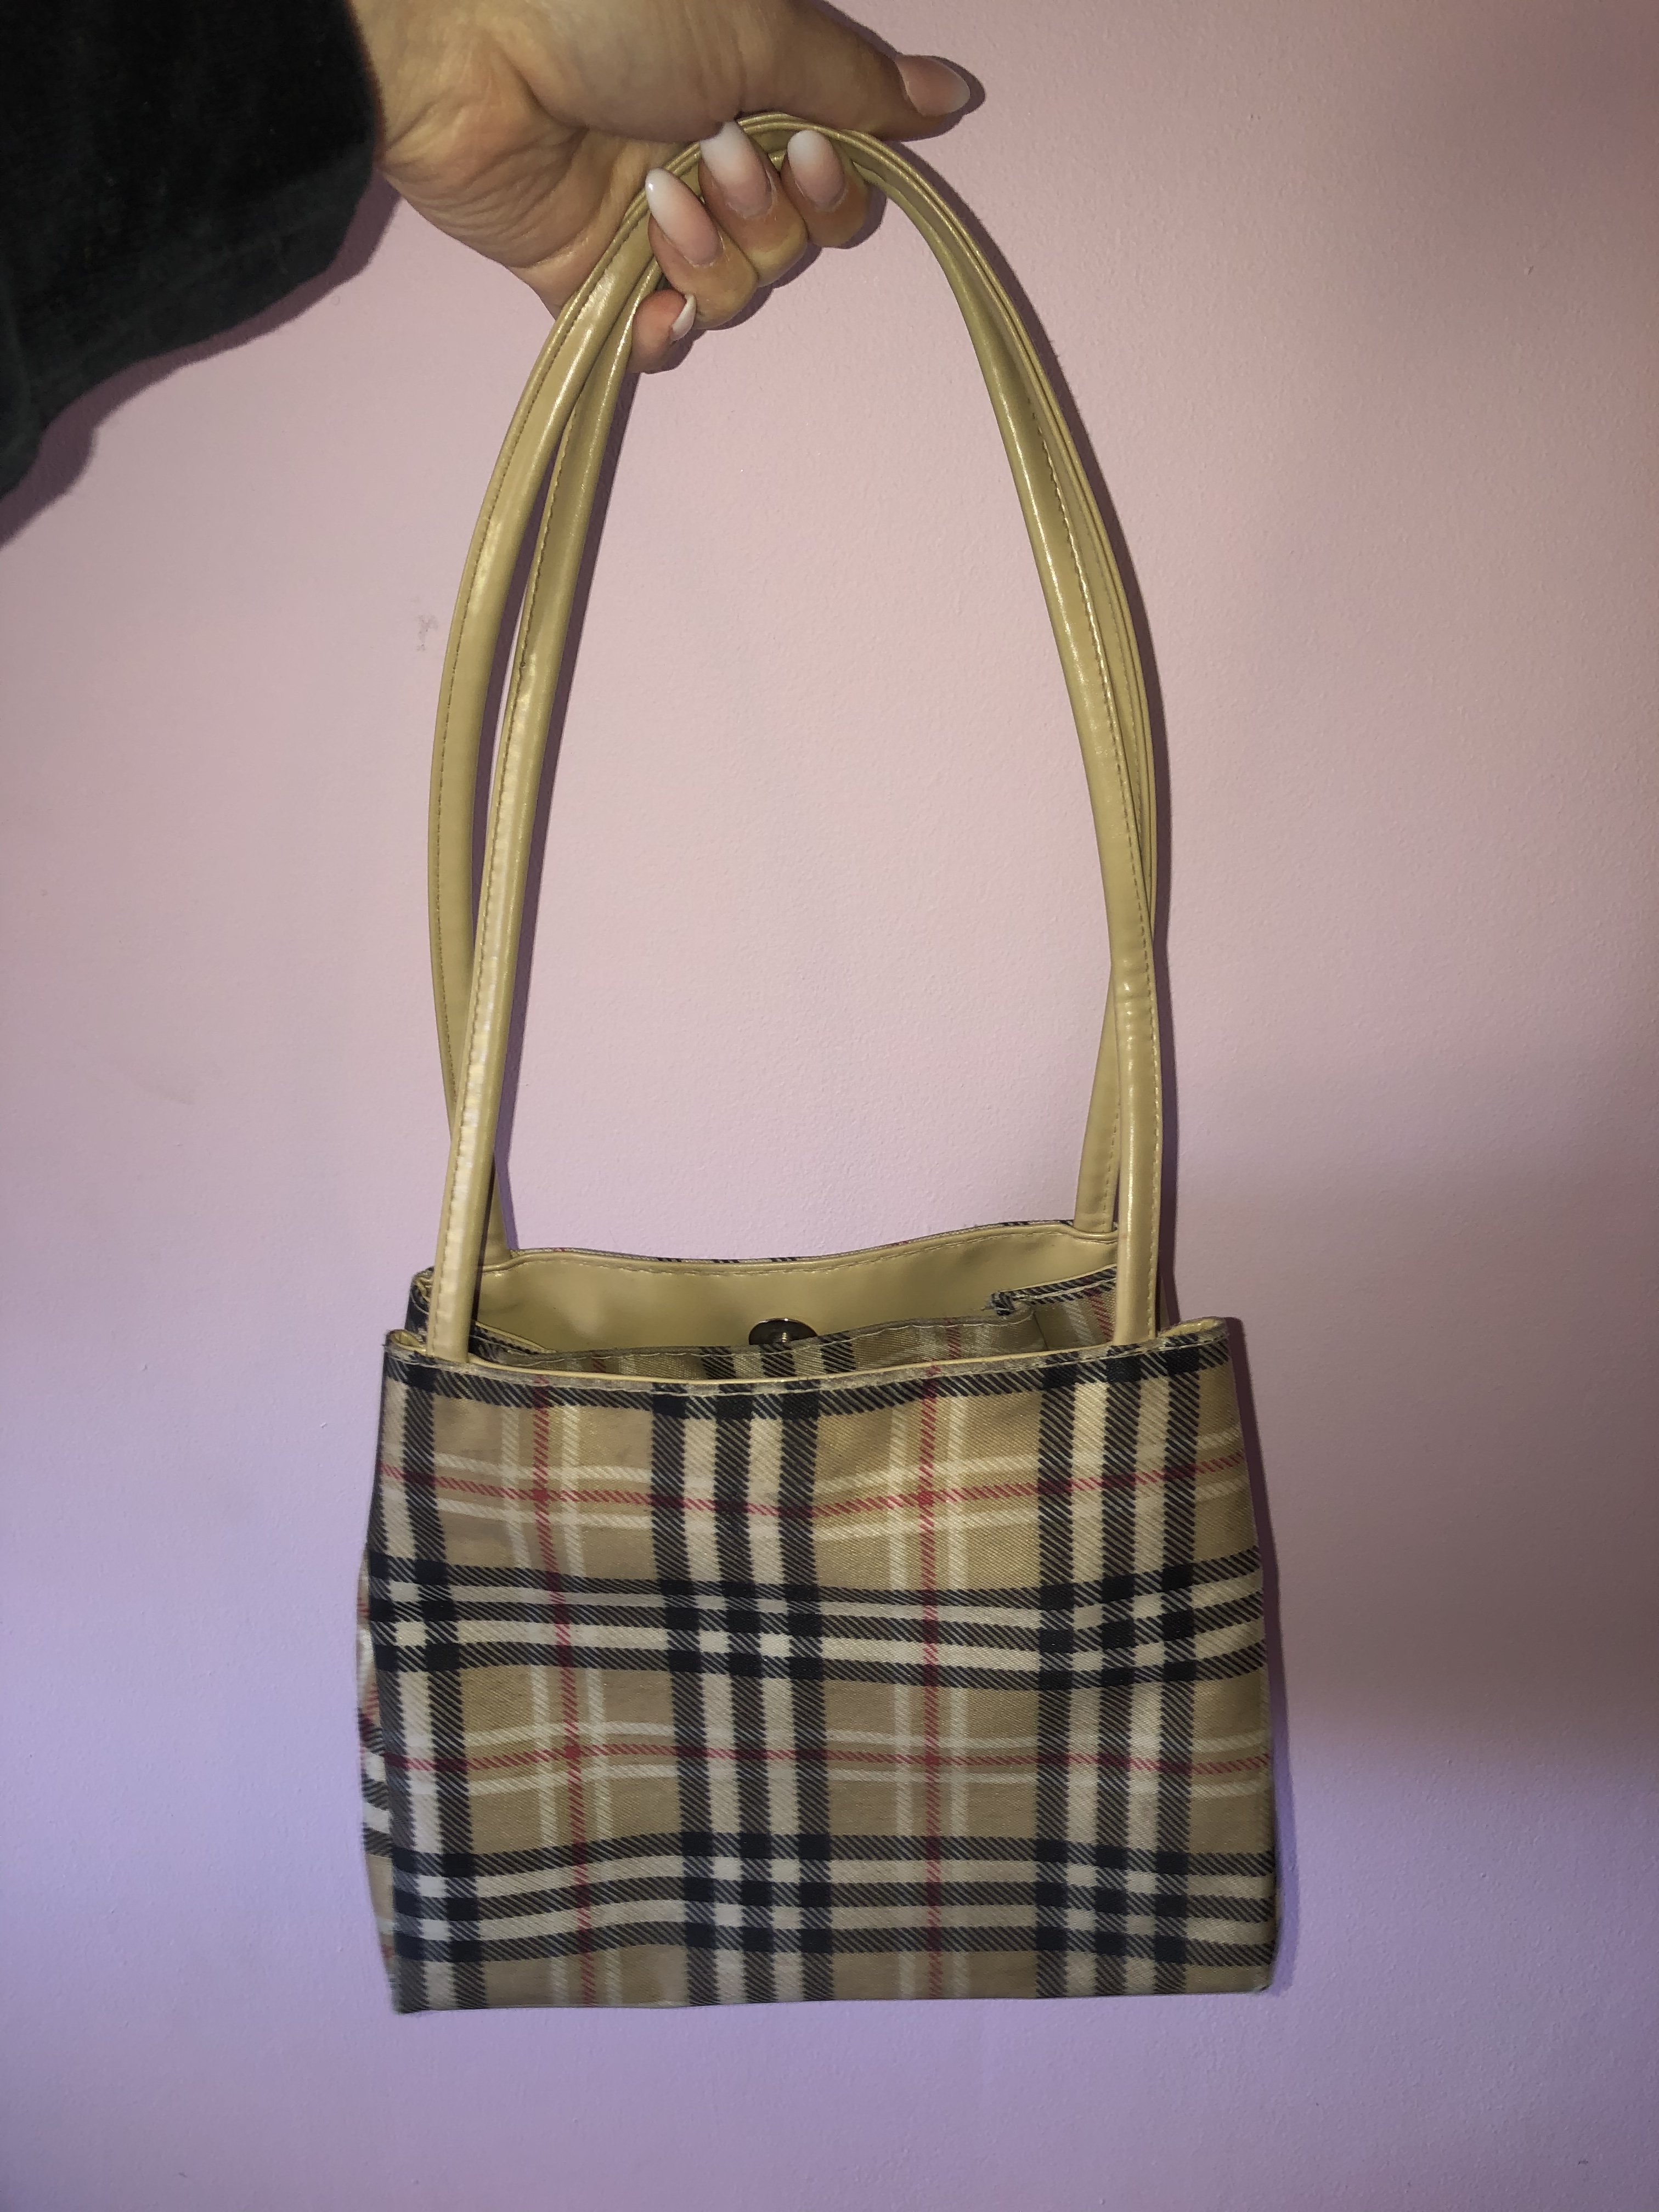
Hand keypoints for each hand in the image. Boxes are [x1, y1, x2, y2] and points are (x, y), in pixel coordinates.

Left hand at [344, 0, 970, 369]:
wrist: (464, 47)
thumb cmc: (607, 8)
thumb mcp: (754, 25)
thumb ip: (853, 79)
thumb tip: (951, 95)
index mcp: (748, 96)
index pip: (833, 182)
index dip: (834, 188)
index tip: (806, 150)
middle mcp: (705, 162)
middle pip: (793, 245)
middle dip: (768, 214)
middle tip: (718, 157)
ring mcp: (647, 224)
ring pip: (734, 292)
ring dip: (711, 253)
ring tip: (657, 198)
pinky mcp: (590, 278)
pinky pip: (657, 340)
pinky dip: (663, 329)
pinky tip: (652, 299)